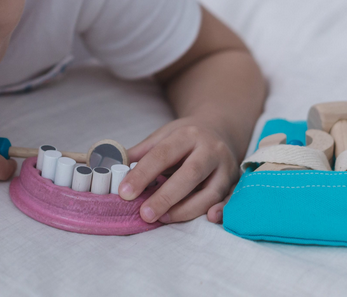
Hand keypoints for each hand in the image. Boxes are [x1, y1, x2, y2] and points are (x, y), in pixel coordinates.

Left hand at [118, 117, 239, 223]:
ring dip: (187, 209)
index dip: (143, 174)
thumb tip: (111, 166)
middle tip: (144, 213)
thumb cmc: (185, 136)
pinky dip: (222, 210)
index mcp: (188, 134)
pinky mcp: (235, 182)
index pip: (163, 154)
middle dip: (166, 196)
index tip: (124, 192)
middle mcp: (210, 149)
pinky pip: (231, 199)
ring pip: (211, 192)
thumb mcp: (163, 136)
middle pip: (190, 174)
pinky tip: (208, 219)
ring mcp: (226, 167)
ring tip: (162, 218)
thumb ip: (141, 153)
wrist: (220, 128)